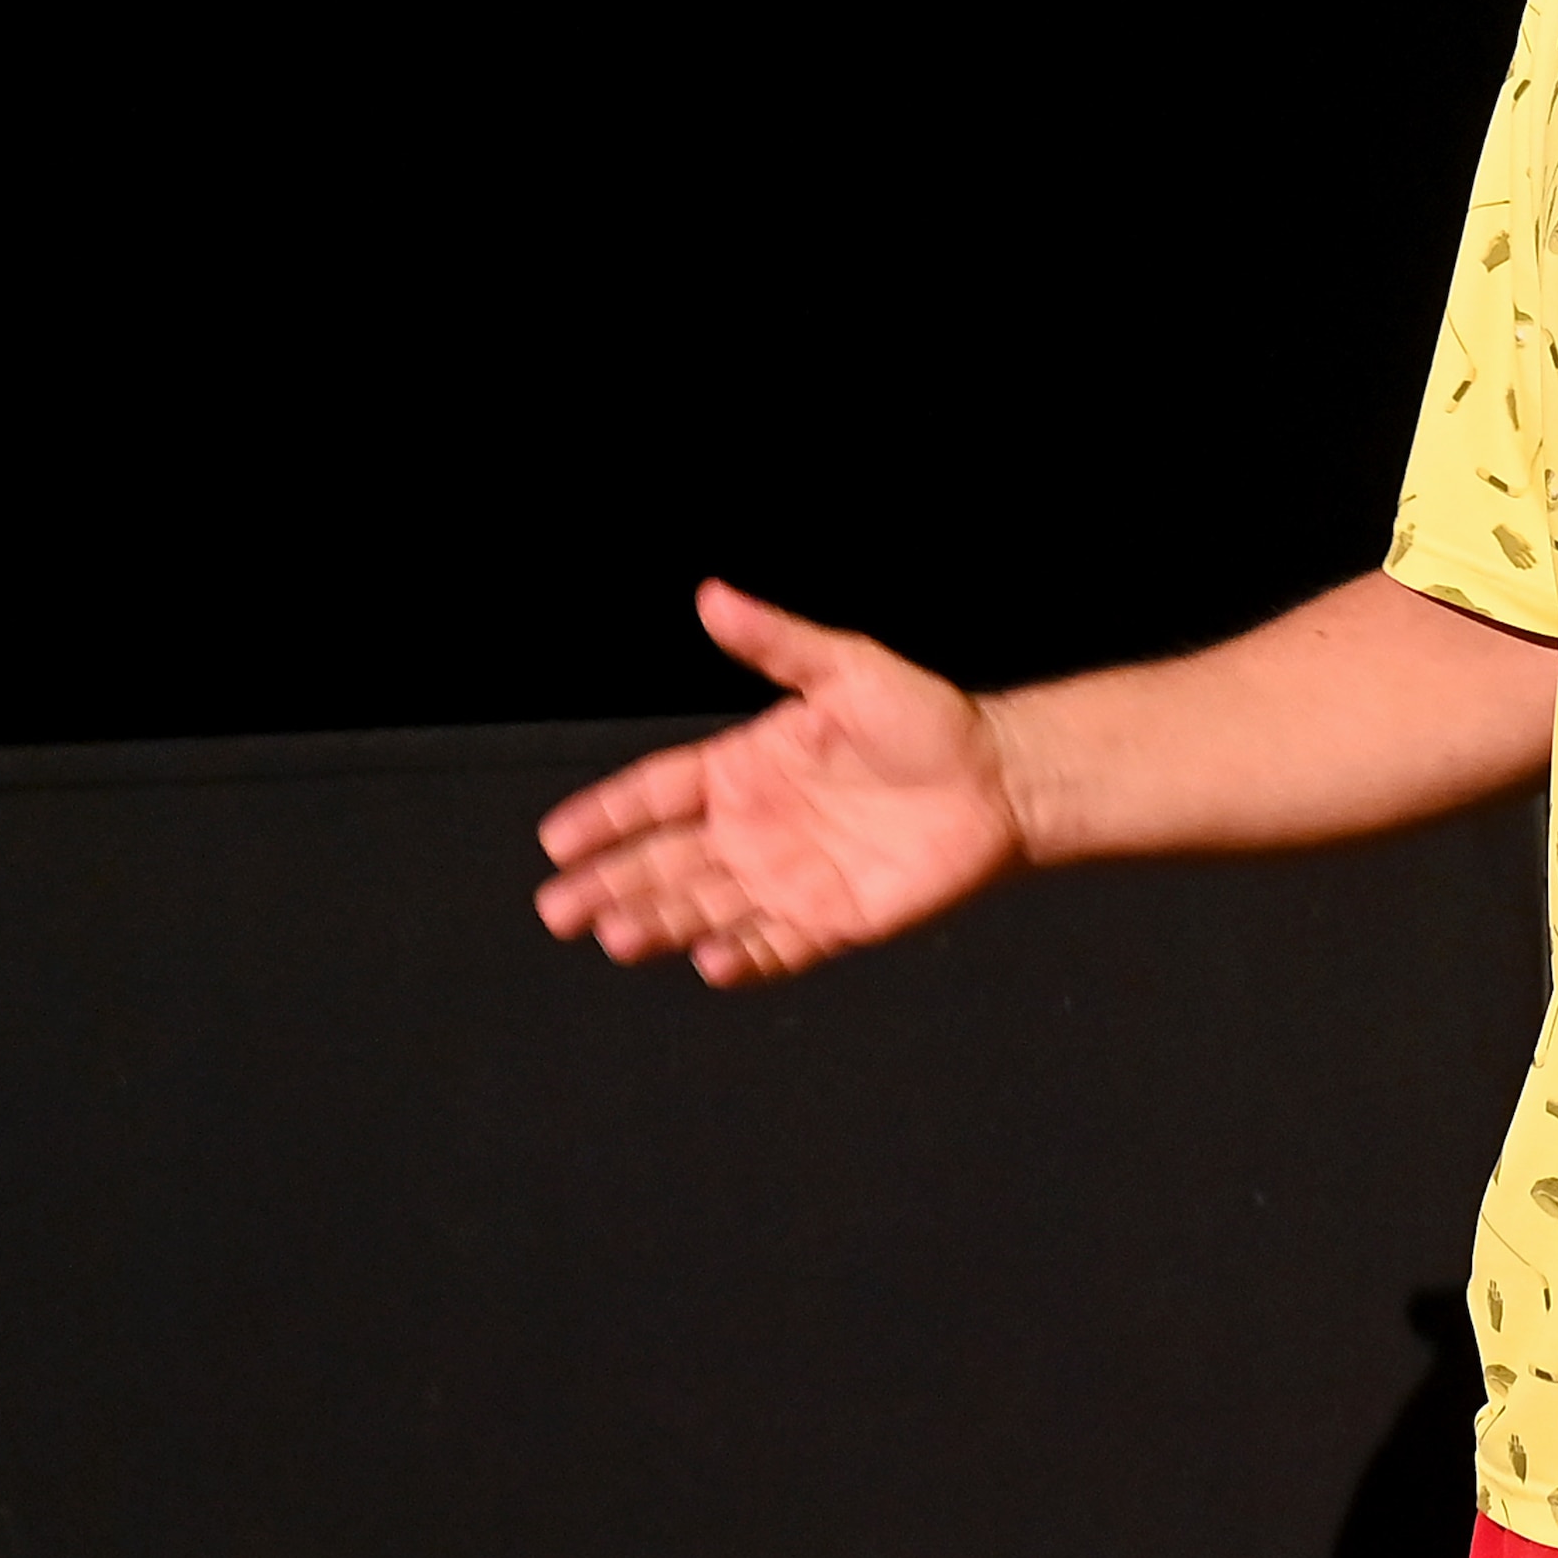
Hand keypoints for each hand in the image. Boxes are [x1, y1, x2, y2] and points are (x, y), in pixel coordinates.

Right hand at [532, 580, 1025, 984]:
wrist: (1000, 780)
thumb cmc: (927, 719)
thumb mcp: (846, 668)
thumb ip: (776, 641)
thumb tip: (712, 594)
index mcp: (744, 767)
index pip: (655, 793)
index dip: (606, 816)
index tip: (557, 840)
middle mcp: (753, 828)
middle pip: (662, 861)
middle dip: (608, 884)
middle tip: (556, 908)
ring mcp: (786, 878)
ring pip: (703, 908)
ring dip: (659, 923)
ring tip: (614, 936)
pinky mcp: (830, 920)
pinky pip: (775, 946)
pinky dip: (743, 958)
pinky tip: (710, 962)